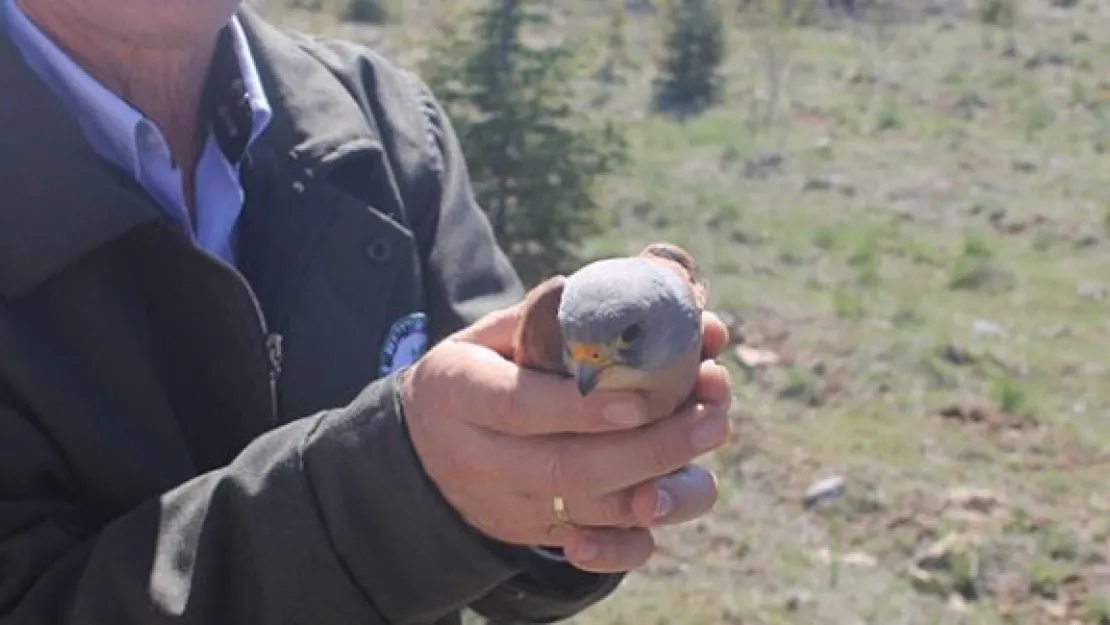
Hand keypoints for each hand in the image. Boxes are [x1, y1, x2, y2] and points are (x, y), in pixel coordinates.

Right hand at [400, 303, 732, 573]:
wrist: (421, 452)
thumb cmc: (473, 375)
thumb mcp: (485, 336)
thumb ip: (546, 314)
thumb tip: (638, 276)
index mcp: (459, 394)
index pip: (520, 407)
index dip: (583, 406)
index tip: (644, 396)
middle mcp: (481, 460)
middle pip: (570, 467)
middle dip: (652, 445)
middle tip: (712, 412)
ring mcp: (510, 505)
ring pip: (591, 511)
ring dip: (663, 481)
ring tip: (709, 435)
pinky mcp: (535, 534)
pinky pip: (593, 552)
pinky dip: (633, 541)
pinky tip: (664, 501)